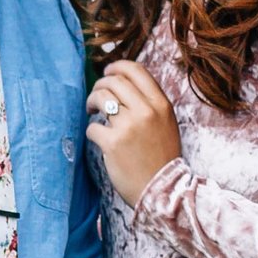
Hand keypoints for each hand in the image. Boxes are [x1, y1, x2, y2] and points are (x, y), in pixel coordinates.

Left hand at [86, 59, 180, 204]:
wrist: (161, 190)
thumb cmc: (161, 157)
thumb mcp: (166, 123)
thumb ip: (150, 103)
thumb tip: (124, 83)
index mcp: (161, 104)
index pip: (135, 70)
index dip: (116, 67)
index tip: (107, 73)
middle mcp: (146, 111)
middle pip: (113, 81)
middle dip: (99, 86)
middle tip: (95, 98)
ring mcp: (129, 126)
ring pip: (100, 98)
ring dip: (92, 102)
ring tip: (92, 111)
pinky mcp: (113, 143)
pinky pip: (93, 127)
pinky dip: (92, 131)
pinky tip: (98, 138)